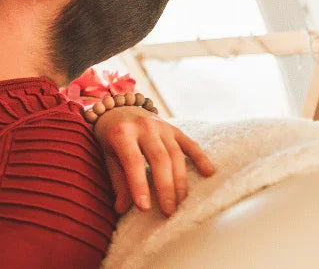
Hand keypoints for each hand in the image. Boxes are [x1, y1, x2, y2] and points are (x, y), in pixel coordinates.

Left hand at [94, 106, 216, 214]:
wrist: (117, 108)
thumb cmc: (111, 137)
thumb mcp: (109, 156)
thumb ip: (118, 180)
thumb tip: (121, 209)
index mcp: (122, 133)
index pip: (133, 162)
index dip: (139, 186)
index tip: (144, 208)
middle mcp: (144, 127)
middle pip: (160, 159)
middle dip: (165, 188)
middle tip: (168, 211)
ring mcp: (161, 126)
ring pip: (176, 155)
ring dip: (180, 181)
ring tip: (180, 202)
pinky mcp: (174, 128)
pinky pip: (190, 144)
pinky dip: (201, 158)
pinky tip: (208, 173)